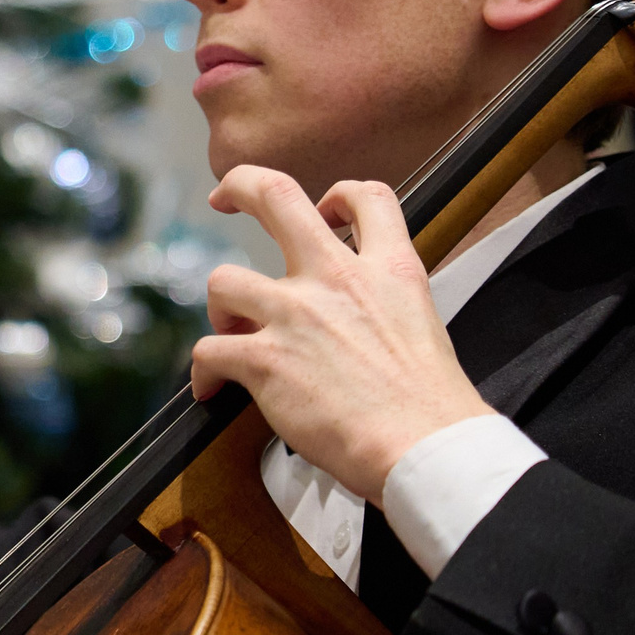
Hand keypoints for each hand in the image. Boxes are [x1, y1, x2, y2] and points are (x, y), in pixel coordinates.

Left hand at [193, 166, 492, 501]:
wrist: (426, 448)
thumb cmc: (431, 406)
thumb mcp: (423, 325)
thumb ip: (382, 305)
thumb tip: (356, 320)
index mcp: (388, 269)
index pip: (367, 196)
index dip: (339, 195)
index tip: (322, 210)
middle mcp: (336, 279)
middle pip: (275, 196)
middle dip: (240, 186)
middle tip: (223, 197)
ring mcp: (295, 314)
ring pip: (223, 279)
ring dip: (221, 309)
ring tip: (234, 335)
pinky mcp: (265, 358)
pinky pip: (208, 350)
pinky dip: (204, 371)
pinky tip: (213, 387)